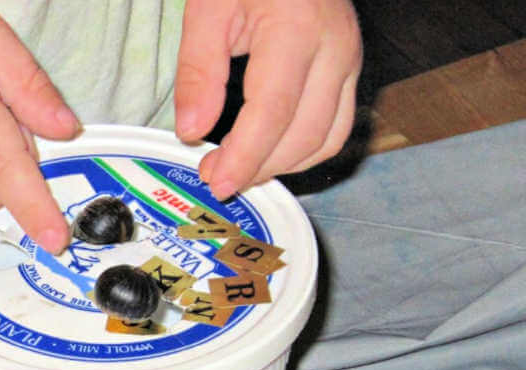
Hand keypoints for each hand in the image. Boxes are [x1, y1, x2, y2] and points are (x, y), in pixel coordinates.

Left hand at [173, 0, 362, 199]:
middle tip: (216, 177)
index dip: (245, 156)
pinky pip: (336, 127)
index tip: (216, 180)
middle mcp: (335, 47)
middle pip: (304, 134)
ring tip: (238, 169)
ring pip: (327, 138)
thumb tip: (192, 131)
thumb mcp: (208, 11)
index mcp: (297, 28)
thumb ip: (198, 72)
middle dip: (259, 167)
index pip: (273, 112)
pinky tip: (267, 154)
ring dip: (282, 166)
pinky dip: (303, 151)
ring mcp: (350, 59)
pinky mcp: (351, 68)